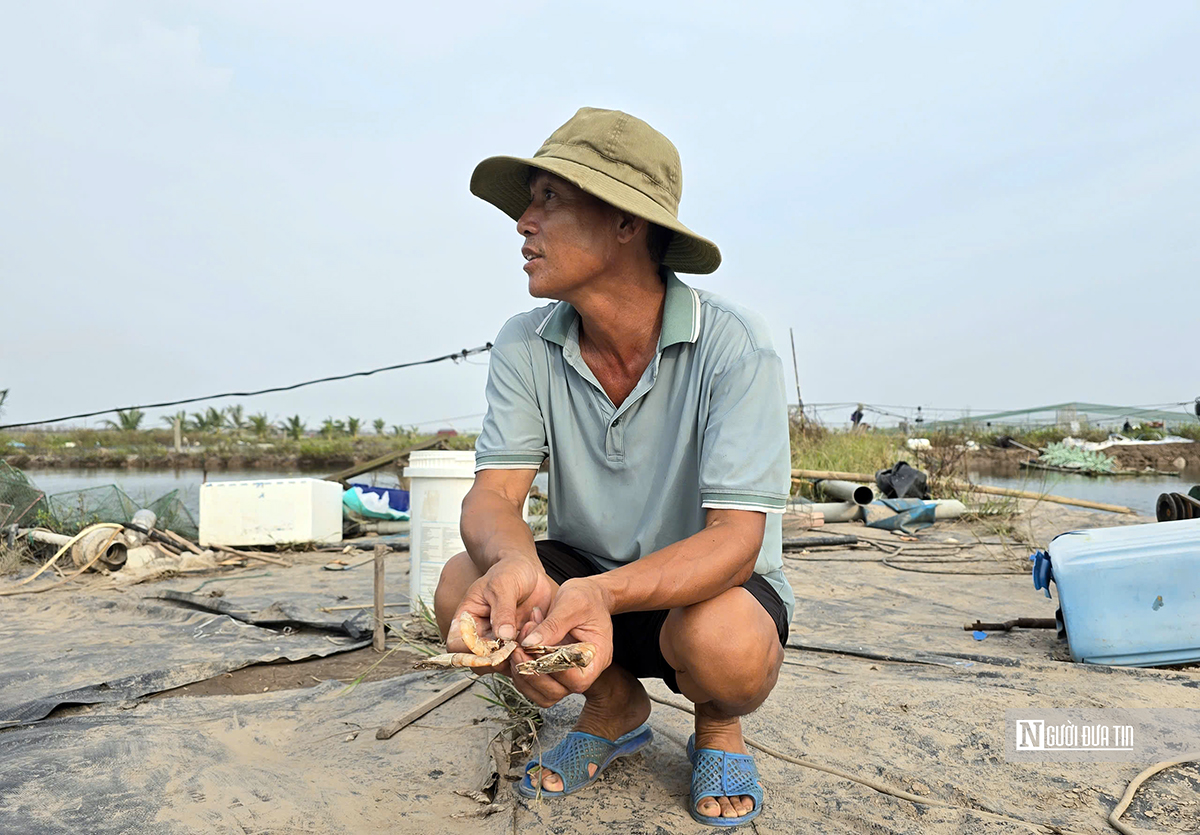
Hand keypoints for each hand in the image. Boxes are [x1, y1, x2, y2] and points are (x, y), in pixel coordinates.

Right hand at [447, 556, 552, 662]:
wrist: (528, 571)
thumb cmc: (508, 572)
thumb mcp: (502, 585)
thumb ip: (503, 610)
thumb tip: (503, 636)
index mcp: (466, 620)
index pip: (457, 646)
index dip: (470, 653)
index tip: (492, 646)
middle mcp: (480, 635)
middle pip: (480, 663)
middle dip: (500, 658)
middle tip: (516, 643)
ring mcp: (499, 643)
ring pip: (503, 665)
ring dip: (518, 654)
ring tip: (529, 626)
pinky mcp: (517, 645)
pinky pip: (522, 658)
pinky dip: (531, 650)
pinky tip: (536, 624)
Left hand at [507, 577, 613, 706]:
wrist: (589, 595)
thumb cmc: (587, 598)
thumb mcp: (572, 604)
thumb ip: (552, 625)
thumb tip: (530, 644)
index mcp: (596, 658)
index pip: (576, 679)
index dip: (553, 669)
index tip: (534, 649)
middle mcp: (583, 671)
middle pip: (556, 692)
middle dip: (532, 674)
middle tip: (517, 650)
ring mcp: (568, 674)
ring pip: (542, 694)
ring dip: (524, 675)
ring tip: (516, 648)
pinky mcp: (554, 670)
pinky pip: (535, 684)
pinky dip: (522, 670)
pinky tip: (519, 647)